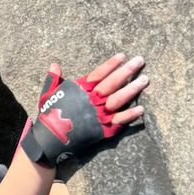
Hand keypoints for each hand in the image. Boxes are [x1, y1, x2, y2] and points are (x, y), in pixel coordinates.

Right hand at [20, 53, 146, 165]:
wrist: (50, 139)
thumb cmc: (49, 115)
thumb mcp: (48, 94)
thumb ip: (54, 79)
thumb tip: (54, 64)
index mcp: (79, 90)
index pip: (98, 74)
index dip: (110, 64)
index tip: (122, 56)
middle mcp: (91, 100)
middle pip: (111, 83)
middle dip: (126, 71)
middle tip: (140, 61)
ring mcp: (98, 114)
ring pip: (118, 99)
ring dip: (132, 89)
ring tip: (145, 80)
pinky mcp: (102, 129)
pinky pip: (119, 121)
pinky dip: (130, 115)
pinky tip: (141, 109)